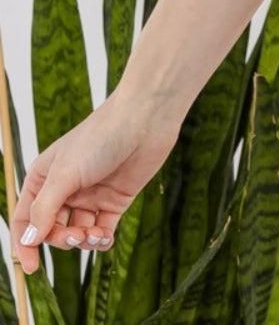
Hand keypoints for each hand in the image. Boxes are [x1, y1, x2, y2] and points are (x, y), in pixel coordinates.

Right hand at [10, 88, 181, 274]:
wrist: (145, 120)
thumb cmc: (100, 137)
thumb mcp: (66, 173)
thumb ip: (45, 208)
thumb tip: (29, 240)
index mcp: (44, 177)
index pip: (26, 218)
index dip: (24, 244)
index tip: (31, 267)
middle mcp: (65, 188)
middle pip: (51, 230)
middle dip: (61, 240)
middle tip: (75, 236)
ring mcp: (90, 196)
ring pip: (77, 234)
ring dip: (82, 241)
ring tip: (93, 234)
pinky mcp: (114, 201)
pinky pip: (101, 232)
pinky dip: (100, 240)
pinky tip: (104, 237)